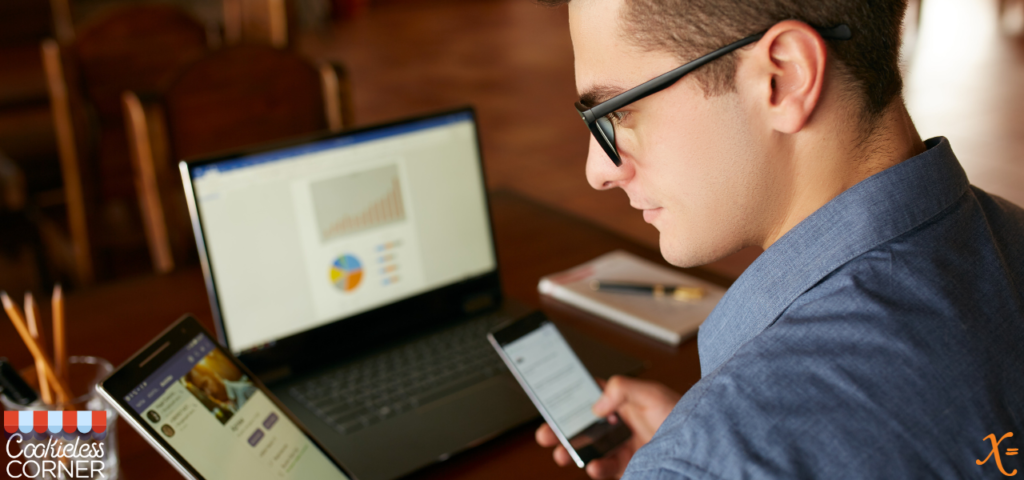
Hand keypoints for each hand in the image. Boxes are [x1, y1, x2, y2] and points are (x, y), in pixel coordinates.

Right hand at [535, 376, 681, 478]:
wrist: (702, 448)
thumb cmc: (684, 415)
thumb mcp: (652, 393)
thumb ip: (622, 388)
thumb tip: (597, 404)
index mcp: (623, 400)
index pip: (589, 395)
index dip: (569, 397)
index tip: (550, 401)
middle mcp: (621, 423)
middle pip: (583, 425)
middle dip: (561, 430)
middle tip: (545, 434)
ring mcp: (624, 445)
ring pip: (590, 449)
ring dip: (573, 451)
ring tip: (561, 454)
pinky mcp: (630, 466)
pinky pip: (607, 468)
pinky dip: (597, 468)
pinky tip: (594, 466)